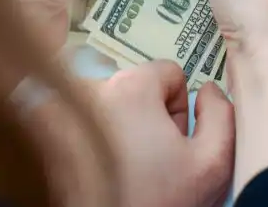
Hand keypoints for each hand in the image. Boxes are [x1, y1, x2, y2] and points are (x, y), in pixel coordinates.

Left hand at [30, 61, 233, 206]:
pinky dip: (91, 138)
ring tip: (124, 167)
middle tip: (150, 161)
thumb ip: (221, 115)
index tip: (173, 143)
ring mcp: (61, 110)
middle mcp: (91, 89)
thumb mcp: (211, 164)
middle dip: (147, 118)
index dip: (179, 109)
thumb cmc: (157, 202)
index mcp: (130, 87)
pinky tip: (99, 168)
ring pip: (108, 104)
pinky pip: (78, 120)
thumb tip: (208, 90)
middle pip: (135, 88)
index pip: (167, 73)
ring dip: (119, 127)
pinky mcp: (47, 133)